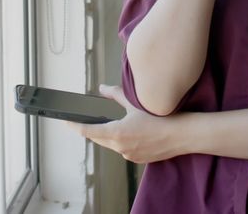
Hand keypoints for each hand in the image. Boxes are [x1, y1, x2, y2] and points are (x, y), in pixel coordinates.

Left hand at [67, 85, 185, 163]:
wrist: (181, 135)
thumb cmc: (160, 118)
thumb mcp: (135, 103)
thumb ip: (115, 95)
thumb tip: (102, 88)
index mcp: (116, 133)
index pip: (88, 131)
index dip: (75, 126)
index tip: (66, 122)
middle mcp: (120, 147)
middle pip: (97, 138)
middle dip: (92, 130)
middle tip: (85, 121)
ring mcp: (128, 155)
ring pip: (110, 144)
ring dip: (107, 135)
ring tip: (110, 124)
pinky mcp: (137, 159)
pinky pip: (122, 150)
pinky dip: (120, 141)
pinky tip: (129, 133)